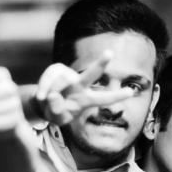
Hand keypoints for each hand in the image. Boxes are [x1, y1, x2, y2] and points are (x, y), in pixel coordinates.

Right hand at [18, 50, 134, 126]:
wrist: (42, 104)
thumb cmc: (55, 113)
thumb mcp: (57, 118)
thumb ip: (57, 110)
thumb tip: (54, 95)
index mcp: (86, 100)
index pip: (103, 99)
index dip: (116, 96)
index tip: (131, 92)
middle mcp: (81, 86)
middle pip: (91, 74)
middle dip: (100, 64)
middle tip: (110, 53)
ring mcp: (68, 76)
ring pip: (62, 81)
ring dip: (52, 92)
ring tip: (46, 100)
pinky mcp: (56, 69)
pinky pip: (49, 77)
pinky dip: (43, 87)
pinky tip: (40, 96)